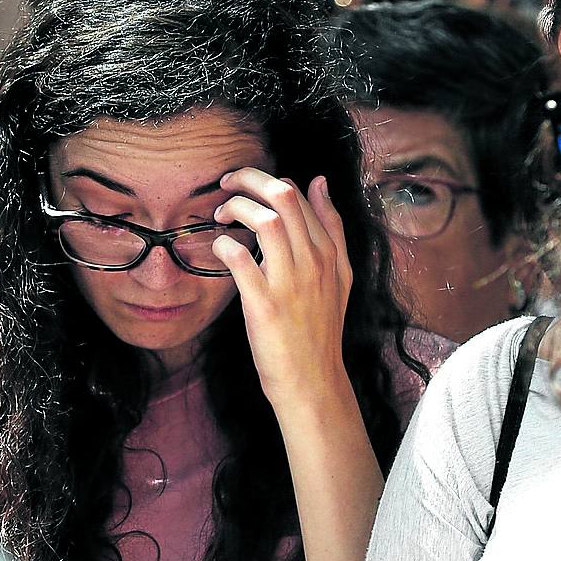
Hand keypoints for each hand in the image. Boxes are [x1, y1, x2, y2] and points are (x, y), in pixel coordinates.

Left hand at [213, 169, 351, 404]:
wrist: (313, 380)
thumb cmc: (320, 329)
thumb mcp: (340, 275)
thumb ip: (332, 228)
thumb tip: (320, 182)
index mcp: (330, 253)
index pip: (300, 195)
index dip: (268, 182)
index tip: (248, 189)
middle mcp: (313, 262)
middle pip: (282, 196)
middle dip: (247, 180)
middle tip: (227, 186)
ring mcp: (290, 282)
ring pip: (264, 219)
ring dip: (235, 207)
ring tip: (221, 215)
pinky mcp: (264, 304)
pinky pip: (240, 258)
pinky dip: (224, 244)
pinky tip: (220, 249)